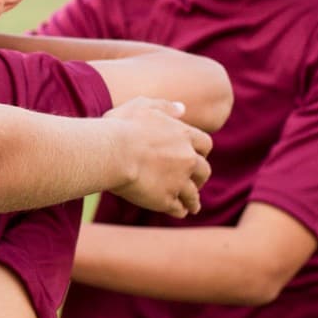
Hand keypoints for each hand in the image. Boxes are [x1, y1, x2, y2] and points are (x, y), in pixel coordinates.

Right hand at [104, 97, 213, 217]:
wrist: (112, 153)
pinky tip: (179, 212)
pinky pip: (178, 208)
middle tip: (197, 182)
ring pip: (193, 194)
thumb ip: (164, 106)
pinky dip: (180, 210)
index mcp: (184, 136)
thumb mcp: (142, 106)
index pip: (205, 145)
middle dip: (201, 177)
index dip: (201, 152)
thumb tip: (182, 108)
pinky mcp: (165, 199)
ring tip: (192, 206)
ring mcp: (178, 181)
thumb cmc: (121, 126)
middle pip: (204, 171)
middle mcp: (187, 159)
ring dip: (193, 200)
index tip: (197, 156)